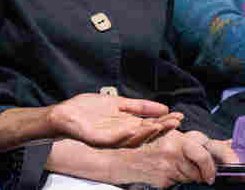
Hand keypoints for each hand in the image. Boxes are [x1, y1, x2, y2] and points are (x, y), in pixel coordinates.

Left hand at [48, 93, 182, 147]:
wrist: (64, 114)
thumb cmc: (88, 108)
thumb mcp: (119, 103)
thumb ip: (140, 107)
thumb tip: (164, 107)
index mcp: (128, 126)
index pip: (151, 125)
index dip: (165, 121)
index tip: (180, 115)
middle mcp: (122, 136)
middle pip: (146, 134)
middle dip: (162, 127)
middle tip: (176, 121)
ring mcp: (111, 139)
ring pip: (133, 138)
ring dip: (148, 132)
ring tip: (161, 124)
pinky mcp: (99, 140)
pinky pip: (115, 139)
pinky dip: (127, 134)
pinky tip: (137, 127)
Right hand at [107, 130, 219, 186]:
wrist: (123, 159)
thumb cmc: (146, 144)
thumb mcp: (169, 135)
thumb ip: (191, 140)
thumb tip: (223, 144)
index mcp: (177, 140)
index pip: (202, 156)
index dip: (210, 167)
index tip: (212, 174)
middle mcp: (172, 155)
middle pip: (198, 171)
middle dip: (200, 173)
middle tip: (196, 170)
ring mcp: (167, 170)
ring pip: (189, 179)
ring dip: (187, 176)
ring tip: (174, 167)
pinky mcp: (162, 182)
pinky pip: (177, 184)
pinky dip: (175, 180)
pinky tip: (166, 173)